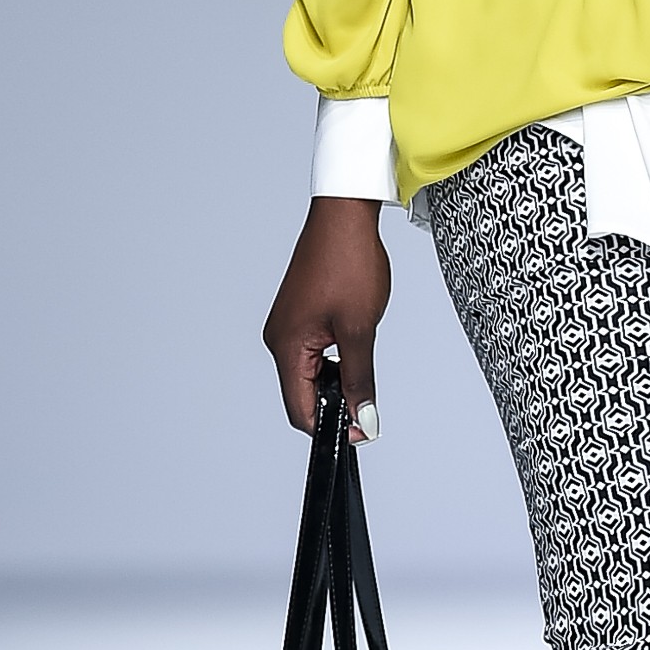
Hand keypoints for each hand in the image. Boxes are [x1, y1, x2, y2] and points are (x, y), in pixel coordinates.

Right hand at [264, 196, 390, 440]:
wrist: (345, 216)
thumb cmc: (348, 261)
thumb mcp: (359, 330)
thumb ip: (361, 380)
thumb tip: (364, 418)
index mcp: (286, 345)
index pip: (300, 409)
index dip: (330, 428)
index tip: (361, 432)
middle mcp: (279, 338)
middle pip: (302, 394)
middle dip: (335, 405)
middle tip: (370, 406)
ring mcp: (287, 326)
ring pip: (309, 373)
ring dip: (336, 381)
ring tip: (364, 370)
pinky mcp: (298, 315)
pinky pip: (312, 352)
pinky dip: (333, 361)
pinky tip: (354, 349)